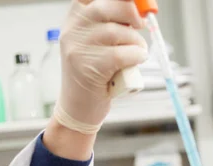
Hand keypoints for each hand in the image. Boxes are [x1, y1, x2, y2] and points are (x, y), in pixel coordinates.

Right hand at [55, 0, 148, 133]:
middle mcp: (73, 28)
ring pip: (120, 32)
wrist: (79, 108)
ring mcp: (79, 47)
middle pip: (109, 6)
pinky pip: (124, 54)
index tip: (133, 6)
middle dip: (131, 13)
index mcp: (75, 16)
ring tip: (135, 53)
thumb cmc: (95, 73)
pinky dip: (136, 57)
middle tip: (140, 24)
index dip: (119, 0)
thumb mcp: (97, 41)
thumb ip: (113, 22)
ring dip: (136, 43)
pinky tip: (134, 62)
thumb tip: (139, 8)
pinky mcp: (90, 66)